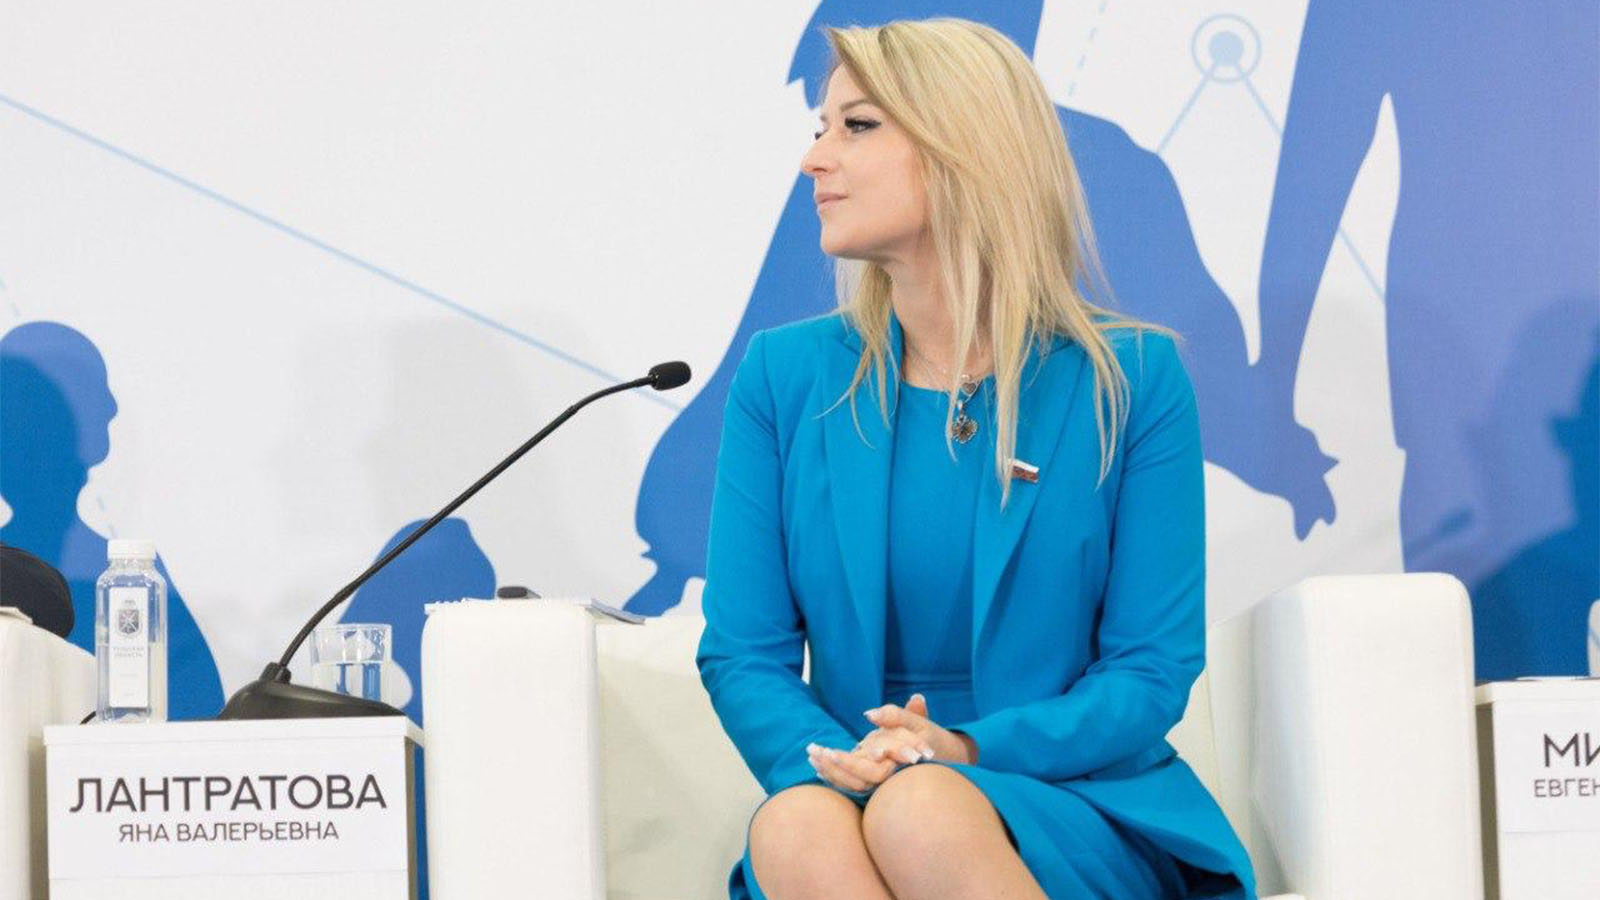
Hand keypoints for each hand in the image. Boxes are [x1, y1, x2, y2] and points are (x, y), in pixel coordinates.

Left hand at [805, 694, 975, 793]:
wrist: (947, 762)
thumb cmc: (933, 739)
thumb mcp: (919, 722)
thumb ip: (896, 715)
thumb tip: (870, 714)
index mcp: (899, 764)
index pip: (872, 770)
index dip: (850, 764)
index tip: (829, 753)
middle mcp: (891, 777)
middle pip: (858, 781)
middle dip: (834, 768)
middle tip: (814, 752)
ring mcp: (883, 782)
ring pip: (854, 785)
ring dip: (830, 772)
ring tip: (811, 755)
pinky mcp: (877, 783)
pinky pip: (853, 785)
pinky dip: (834, 777)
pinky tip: (816, 765)